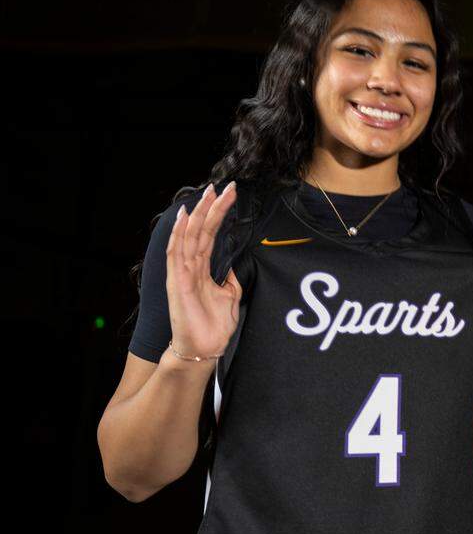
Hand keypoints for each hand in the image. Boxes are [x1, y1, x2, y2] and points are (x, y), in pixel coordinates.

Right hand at [166, 182, 242, 361]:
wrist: (205, 347)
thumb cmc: (214, 325)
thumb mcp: (230, 295)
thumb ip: (230, 278)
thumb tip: (235, 264)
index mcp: (203, 268)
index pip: (211, 235)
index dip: (219, 215)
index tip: (229, 196)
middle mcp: (191, 266)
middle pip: (201, 230)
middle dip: (211, 208)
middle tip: (222, 186)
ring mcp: (182, 272)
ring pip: (189, 236)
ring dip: (198, 214)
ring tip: (207, 194)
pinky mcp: (177, 281)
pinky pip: (177, 253)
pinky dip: (180, 234)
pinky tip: (184, 218)